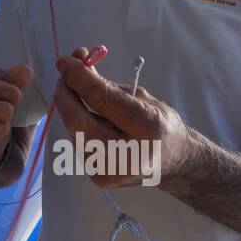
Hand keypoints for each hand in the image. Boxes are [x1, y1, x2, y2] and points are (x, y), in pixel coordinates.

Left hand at [54, 47, 188, 187]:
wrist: (176, 163)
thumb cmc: (161, 124)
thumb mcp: (142, 97)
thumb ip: (108, 85)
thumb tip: (78, 63)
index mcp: (147, 127)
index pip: (101, 99)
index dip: (78, 77)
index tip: (65, 61)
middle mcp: (128, 153)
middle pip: (78, 122)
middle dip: (64, 94)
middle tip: (64, 76)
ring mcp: (112, 170)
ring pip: (74, 133)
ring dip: (72, 110)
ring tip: (83, 98)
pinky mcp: (100, 179)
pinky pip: (78, 145)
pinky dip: (80, 128)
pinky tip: (93, 124)